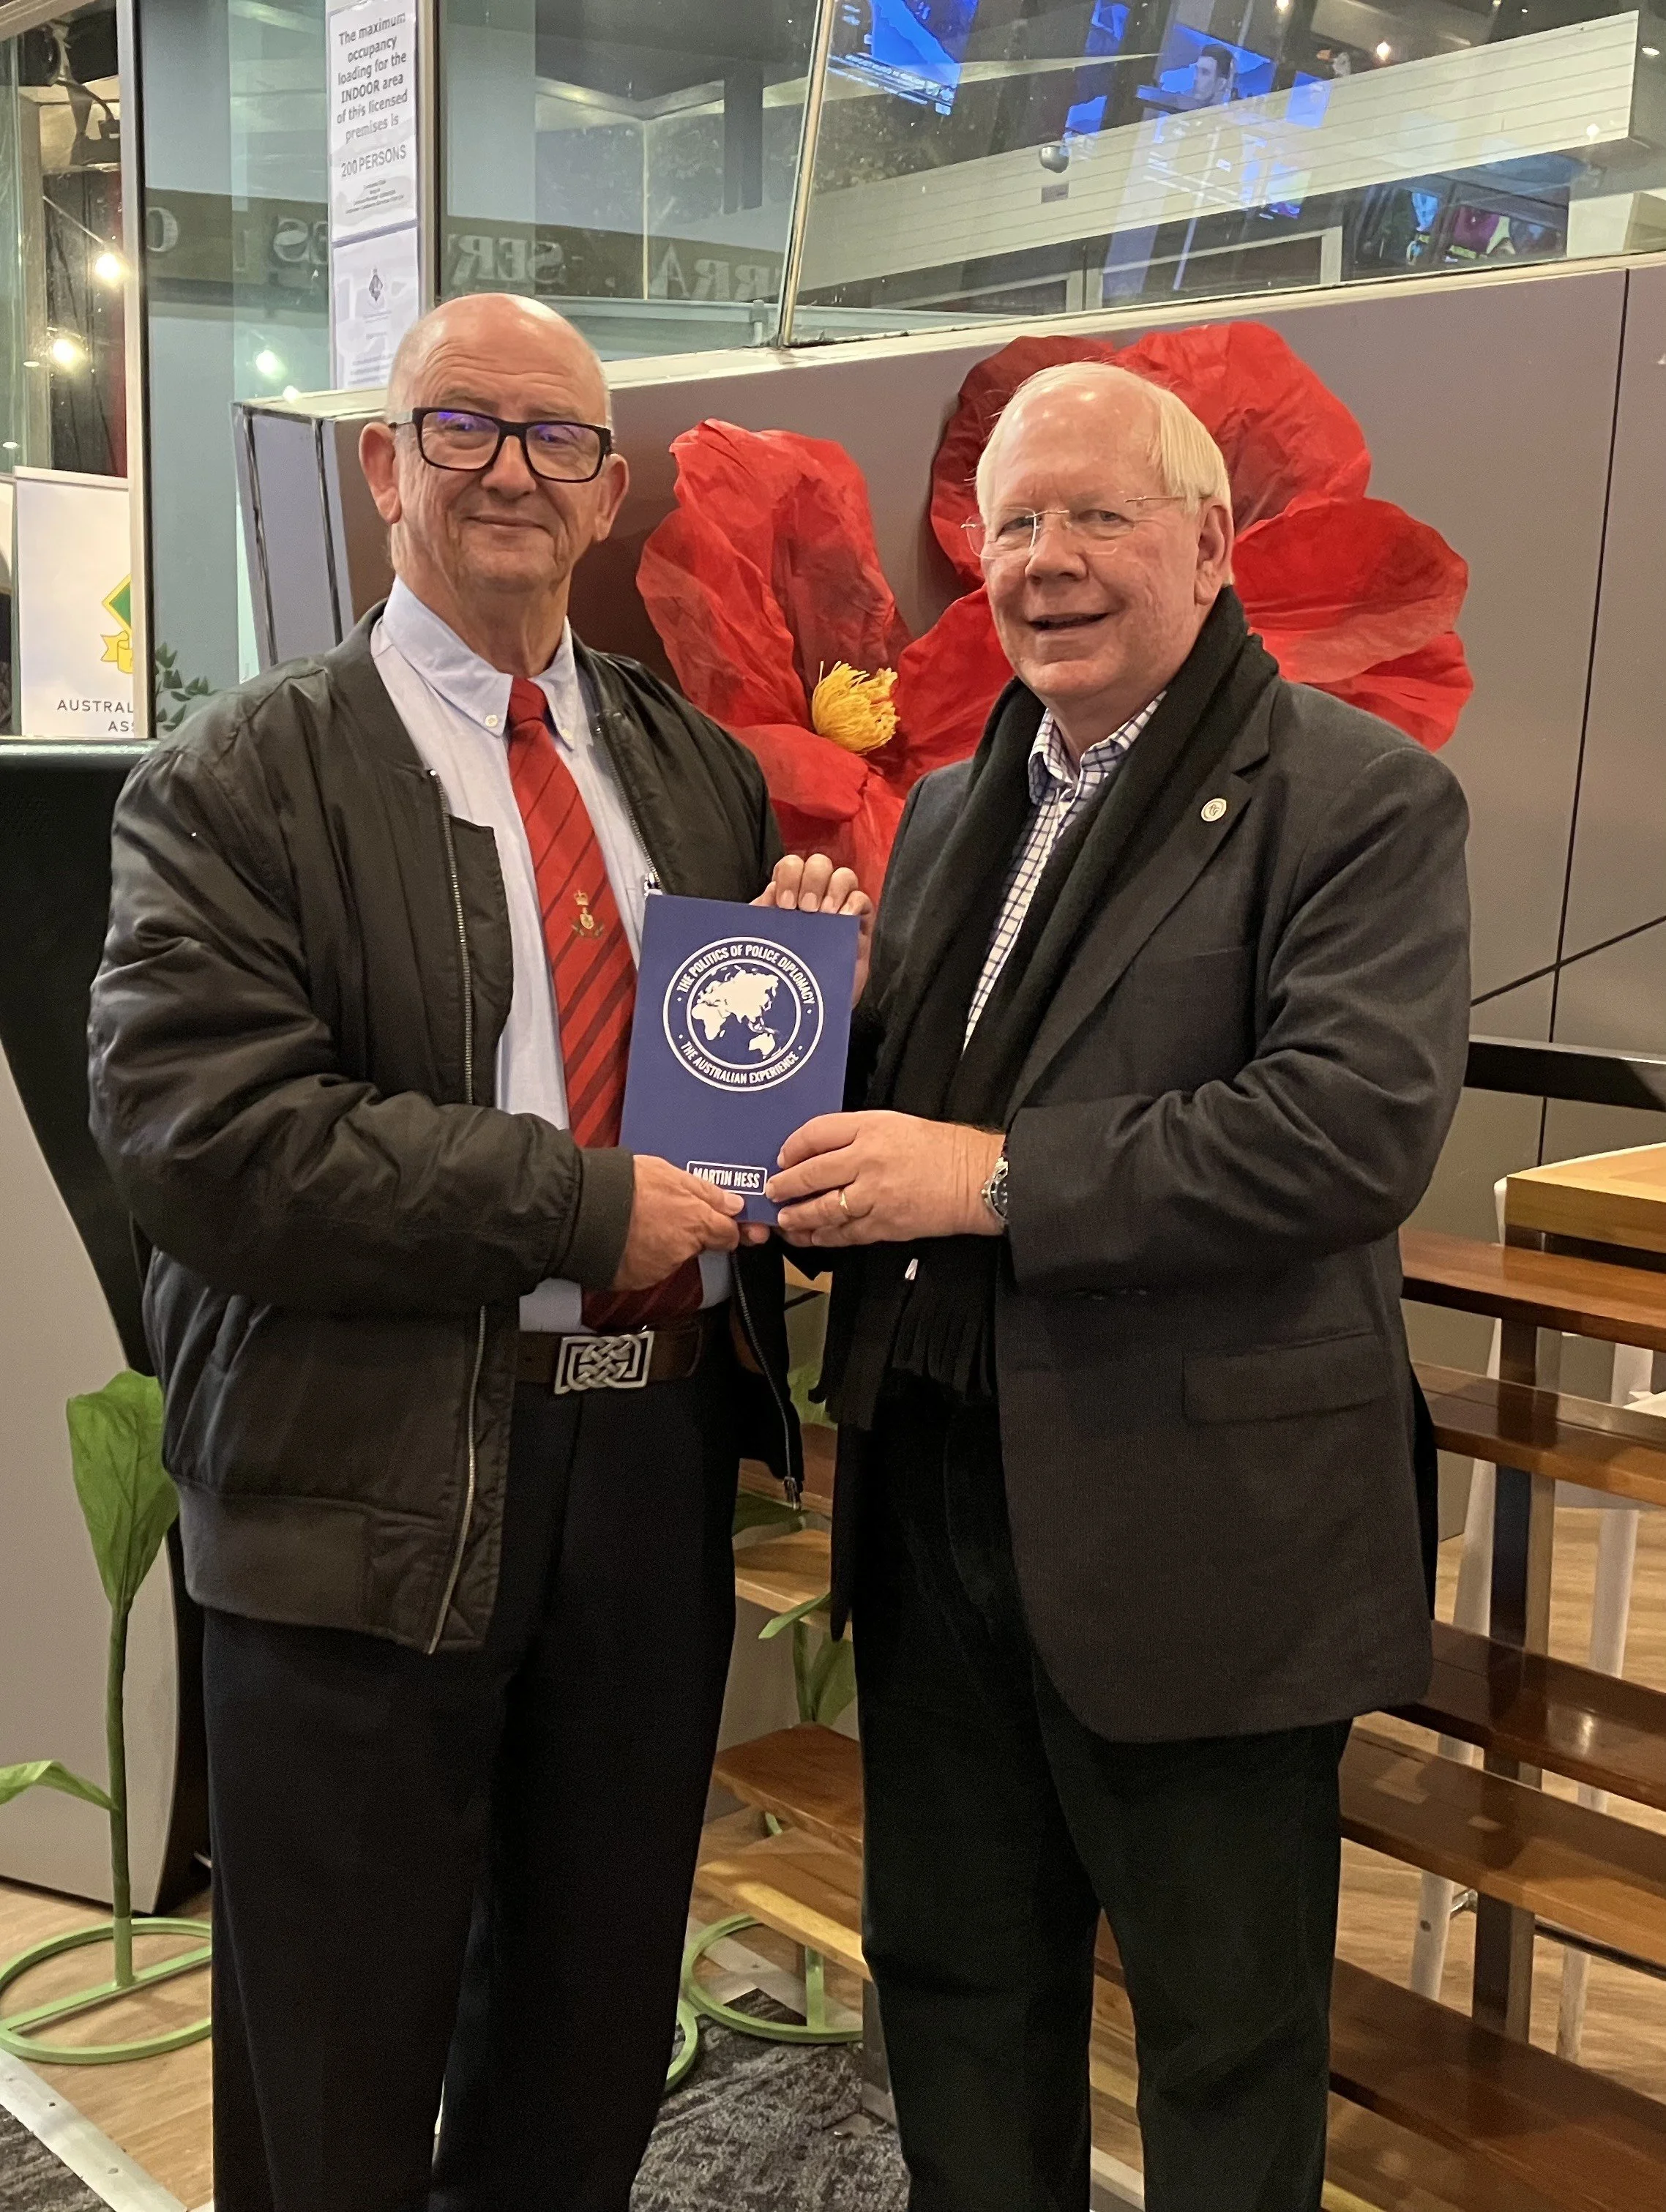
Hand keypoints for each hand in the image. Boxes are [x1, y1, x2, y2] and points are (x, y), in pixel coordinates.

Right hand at [612, 1156, 742, 1289]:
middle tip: (664, 1212)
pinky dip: (640, 1256)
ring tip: (636, 1222)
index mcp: (695, 1222)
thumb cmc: (623, 1186)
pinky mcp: (635, 1280)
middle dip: (688, 1233)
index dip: (727, 1228)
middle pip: (698, 1246)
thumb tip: (733, 1204)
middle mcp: (681, 1250)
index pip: (729, 1235)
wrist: (581, 1209)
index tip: (725, 1224)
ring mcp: (658, 1268)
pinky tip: (625, 1238)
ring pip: (670, 1257)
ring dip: (661, 1243)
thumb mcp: (670, 1174)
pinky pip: (646, 1268)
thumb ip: (706, 1192)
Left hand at [755, 853, 874, 1005]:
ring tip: (825, 914)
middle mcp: (816, 896)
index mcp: (789, 895)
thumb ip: (759, 920)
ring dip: (834, 889)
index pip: (792, 865)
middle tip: (806, 909)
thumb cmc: (783, 975)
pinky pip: (863, 899)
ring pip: (844, 876)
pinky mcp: (859, 926)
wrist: (808, 1010)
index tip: (785, 905)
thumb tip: (763, 899)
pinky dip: (854, 904)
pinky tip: (843, 919)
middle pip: (820, 863)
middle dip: (812, 879)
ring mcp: (840, 909)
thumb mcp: (763, 944)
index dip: (790, 875)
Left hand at [766, 1112, 1004, 1246]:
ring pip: (822, 1209)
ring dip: (797, 1216)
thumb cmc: (942, 1149)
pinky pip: (843, 1233)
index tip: (783, 1157)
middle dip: (785, 1186)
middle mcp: (867, 1160)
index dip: (792, 1147)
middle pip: (811, 1173)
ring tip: (785, 1218)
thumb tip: (821, 1151)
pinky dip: (823, 1236)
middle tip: (772, 1191)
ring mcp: (874, 1195)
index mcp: (870, 1128)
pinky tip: (810, 1236)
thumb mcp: (895, 1124)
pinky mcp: (883, 1224)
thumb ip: (857, 1135)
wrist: (976, 1178)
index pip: (816, 1134)